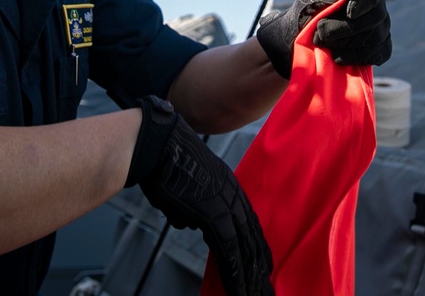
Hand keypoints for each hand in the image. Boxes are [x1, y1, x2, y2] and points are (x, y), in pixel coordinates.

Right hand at [125, 96, 273, 295]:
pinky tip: (239, 289)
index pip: (248, 223)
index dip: (257, 246)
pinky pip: (229, 250)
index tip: (264, 266)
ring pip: (245, 248)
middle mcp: (232, 195)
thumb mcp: (181, 186)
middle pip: (252, 238)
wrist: (158, 142)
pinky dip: (234, 272)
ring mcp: (225, 204)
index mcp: (228, 186)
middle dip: (259, 267)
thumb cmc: (163, 159)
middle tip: (266, 289)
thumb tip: (186, 221)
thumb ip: (187, 206)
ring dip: (250, 277)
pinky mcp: (213, 214)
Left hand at [256, 0, 391, 78]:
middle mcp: (374, 3)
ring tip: (322, 42)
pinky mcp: (379, 48)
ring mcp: (379, 26)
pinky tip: (336, 55)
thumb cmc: (303, 14)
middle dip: (345, 27)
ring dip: (345, 43)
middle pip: (377, 14)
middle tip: (320, 32)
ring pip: (377, 35)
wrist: (294, 43)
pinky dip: (355, 56)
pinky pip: (379, 52)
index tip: (349, 11)